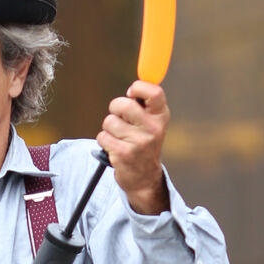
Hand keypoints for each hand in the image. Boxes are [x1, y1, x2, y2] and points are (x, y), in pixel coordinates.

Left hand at [98, 80, 169, 214]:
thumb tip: (134, 85)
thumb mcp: (151, 122)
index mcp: (161, 116)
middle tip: (120, 118)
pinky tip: (115, 148)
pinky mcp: (124, 154)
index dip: (138, 87)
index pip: (154, 91)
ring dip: (109, 128)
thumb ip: (144, 103)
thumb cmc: (144, 143)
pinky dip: (104, 141)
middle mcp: (153, 128)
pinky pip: (103, 136)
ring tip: (120, 137)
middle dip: (115, 108)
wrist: (144, 178)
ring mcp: (139, 142)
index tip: (131, 93)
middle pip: (123, 103)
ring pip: (109, 121)